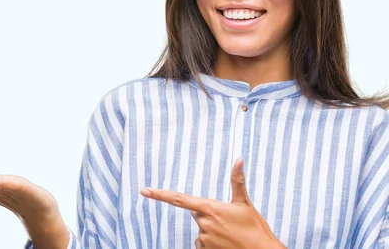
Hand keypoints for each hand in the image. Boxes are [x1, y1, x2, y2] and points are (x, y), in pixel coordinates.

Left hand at [140, 158, 284, 248]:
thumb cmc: (255, 228)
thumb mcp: (245, 203)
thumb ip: (237, 181)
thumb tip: (239, 159)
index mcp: (210, 208)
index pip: (178, 199)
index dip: (159, 195)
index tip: (144, 191)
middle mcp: (204, 223)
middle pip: (197, 215)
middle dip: (209, 215)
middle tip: (227, 221)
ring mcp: (204, 239)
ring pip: (201, 231)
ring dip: (212, 231)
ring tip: (230, 234)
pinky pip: (202, 244)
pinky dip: (212, 243)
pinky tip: (225, 244)